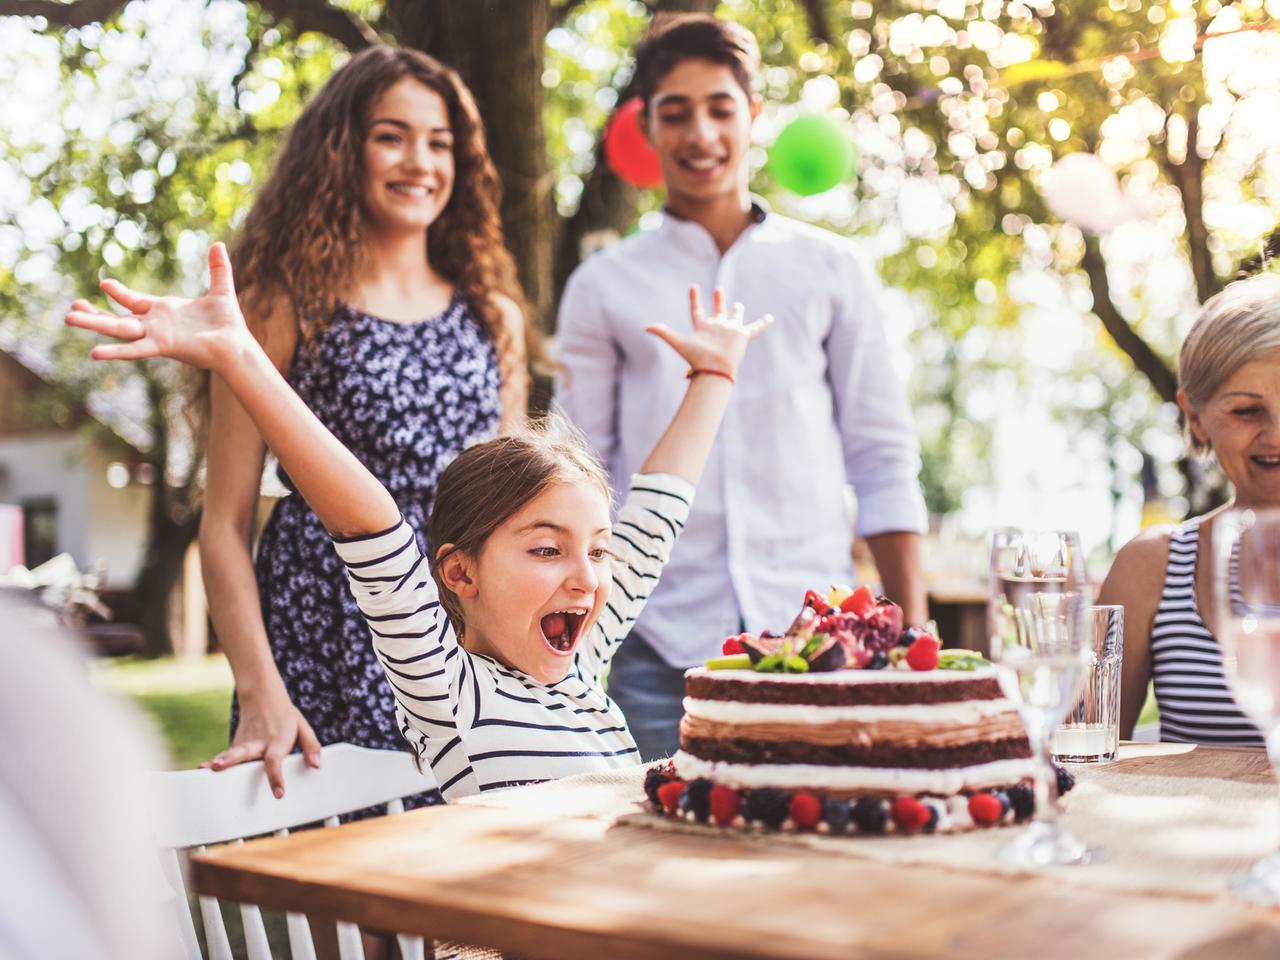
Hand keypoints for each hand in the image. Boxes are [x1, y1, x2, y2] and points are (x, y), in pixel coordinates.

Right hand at [64, 242, 252, 372]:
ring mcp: (156, 336)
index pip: (134, 302)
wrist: (237, 345)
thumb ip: (218, 269)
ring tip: (69, 318)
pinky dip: (116, 351)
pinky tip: (94, 353)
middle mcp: (156, 325)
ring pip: (119, 330)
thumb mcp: (221, 291)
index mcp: (164, 312)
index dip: (119, 294)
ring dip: (95, 324)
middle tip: (72, 308)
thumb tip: (219, 244)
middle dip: (95, 314)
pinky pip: (135, 349)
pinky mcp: (162, 346)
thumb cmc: (228, 324)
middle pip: (118, 319)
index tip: (103, 284)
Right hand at [201, 691, 322, 798]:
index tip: (278, 794)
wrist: (262, 697)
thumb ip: (311, 746)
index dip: (276, 777)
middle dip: (233, 761)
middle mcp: (258, 743)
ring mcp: (244, 743)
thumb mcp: (303, 727)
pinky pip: (225, 756)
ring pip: (232, 753)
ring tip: (209, 768)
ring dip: (220, 760)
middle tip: (221, 768)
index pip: (274, 761)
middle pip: (245, 752)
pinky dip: (213, 762)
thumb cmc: (285, 717)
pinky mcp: (235, 745)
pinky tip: (202, 769)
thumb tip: (316, 766)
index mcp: (276, 741)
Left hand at [645, 285, 772, 376]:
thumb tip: (645, 327)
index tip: (693, 287)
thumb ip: (663, 333)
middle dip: (718, 301)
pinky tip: (770, 318)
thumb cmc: (697, 358)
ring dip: (736, 310)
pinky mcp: (742, 336)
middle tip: (718, 289)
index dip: (694, 299)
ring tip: (738, 304)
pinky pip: (754, 328)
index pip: (697, 310)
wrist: (713, 370)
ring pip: (734, 317)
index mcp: (702, 328)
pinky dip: (762, 323)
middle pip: (717, 311)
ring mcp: (730, 331)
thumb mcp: (678, 342)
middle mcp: (716, 328)